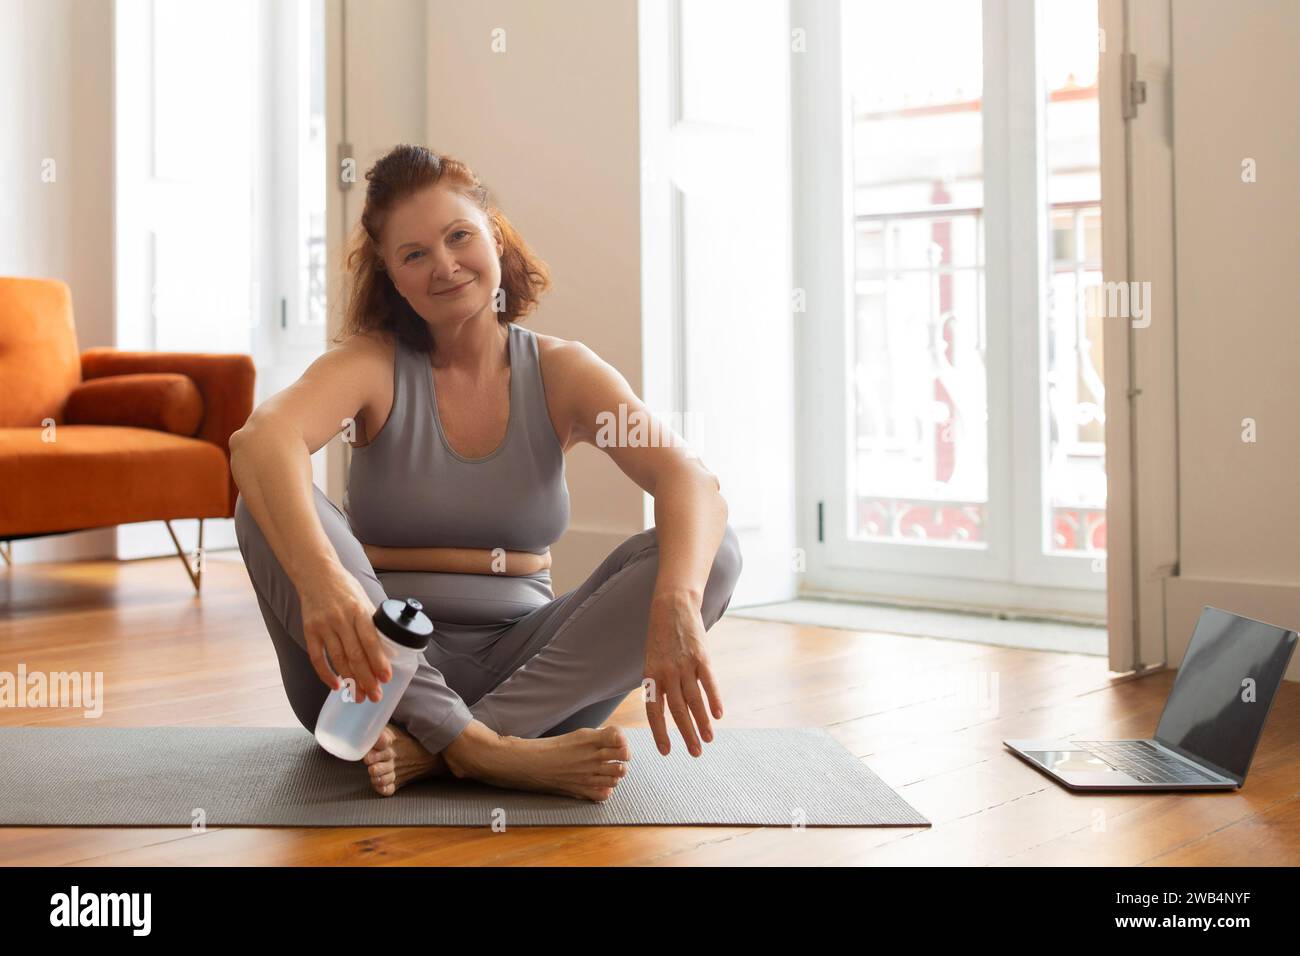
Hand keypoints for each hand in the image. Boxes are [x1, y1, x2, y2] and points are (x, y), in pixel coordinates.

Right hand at [297, 565, 392, 703]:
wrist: (316, 574)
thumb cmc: (345, 587)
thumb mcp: (364, 599)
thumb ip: (373, 622)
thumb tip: (387, 648)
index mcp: (358, 610)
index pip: (370, 641)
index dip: (378, 661)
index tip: (386, 678)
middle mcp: (341, 619)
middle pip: (355, 655)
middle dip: (366, 678)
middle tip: (375, 695)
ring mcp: (323, 625)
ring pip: (337, 659)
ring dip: (349, 680)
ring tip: (359, 696)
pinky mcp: (309, 630)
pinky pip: (316, 657)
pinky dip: (325, 674)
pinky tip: (336, 685)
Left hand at [642, 592, 723, 756]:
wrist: (672, 605)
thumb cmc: (661, 636)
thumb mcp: (652, 659)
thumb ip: (658, 683)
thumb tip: (664, 709)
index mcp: (651, 675)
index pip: (654, 710)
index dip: (660, 732)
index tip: (666, 751)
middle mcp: (667, 672)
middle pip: (677, 710)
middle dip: (686, 734)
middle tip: (695, 753)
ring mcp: (685, 664)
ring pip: (694, 700)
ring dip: (702, 722)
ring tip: (708, 739)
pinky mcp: (701, 656)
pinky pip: (708, 682)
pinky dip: (714, 699)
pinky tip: (719, 715)